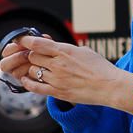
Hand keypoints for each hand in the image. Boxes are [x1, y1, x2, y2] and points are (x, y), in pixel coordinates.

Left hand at [9, 35, 132, 113]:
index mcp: (65, 51)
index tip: (22, 40)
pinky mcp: (58, 92)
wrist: (110, 86)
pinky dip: (28, 82)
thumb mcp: (83, 51)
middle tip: (34, 55)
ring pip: (32, 71)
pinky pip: (35, 87)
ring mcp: (57, 79)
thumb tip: (51, 45)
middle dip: (31, 55)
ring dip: (32, 68)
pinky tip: (26, 79)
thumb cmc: (100, 67)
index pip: (37, 43)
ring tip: (38, 68)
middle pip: (32, 56)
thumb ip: (65, 48)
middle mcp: (58, 64)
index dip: (26, 40)